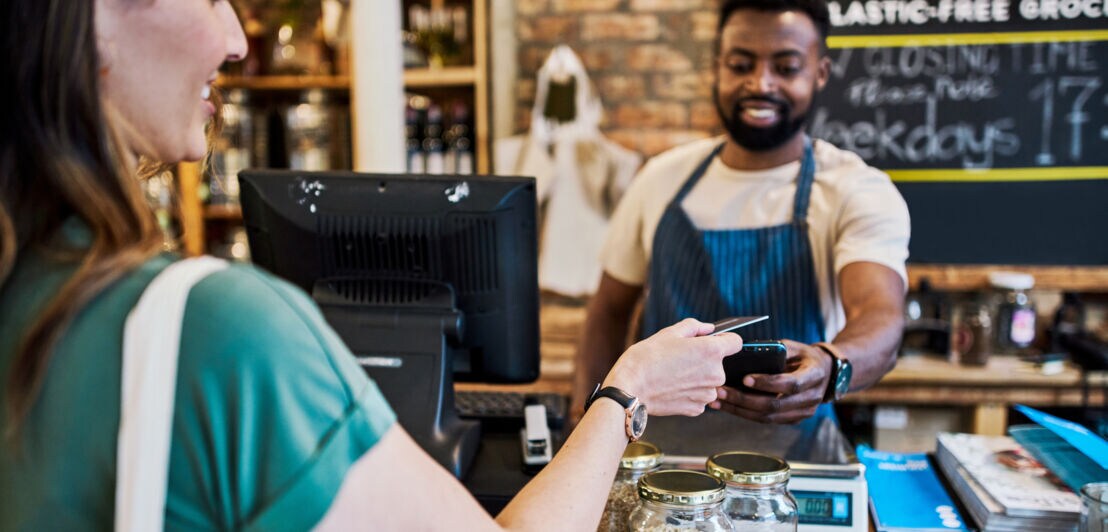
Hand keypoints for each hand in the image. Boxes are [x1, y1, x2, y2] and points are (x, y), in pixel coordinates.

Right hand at [602, 318, 741, 416]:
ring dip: (697, 378)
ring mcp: (707, 394)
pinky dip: (689, 392)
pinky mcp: (697, 409)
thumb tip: (708, 329)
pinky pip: (699, 396)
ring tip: (673, 374)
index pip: (736, 342)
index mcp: (712, 351)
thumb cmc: (647, 358)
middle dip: (704, 360)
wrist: (630, 389)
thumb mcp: (669, 333)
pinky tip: (672, 387)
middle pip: (719, 363)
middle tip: (680, 358)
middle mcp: (716, 374)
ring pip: (709, 381)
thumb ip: (695, 327)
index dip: (724, 339)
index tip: (711, 341)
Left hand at [709, 339, 831, 423]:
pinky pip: (767, 420)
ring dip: (740, 411)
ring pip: (768, 418)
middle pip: (775, 405)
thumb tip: (744, 352)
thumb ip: (775, 350)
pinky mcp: (792, 419)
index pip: (791, 384)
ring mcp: (803, 412)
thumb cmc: (804, 356)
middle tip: (721, 391)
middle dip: (744, 400)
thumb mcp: (794, 347)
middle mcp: (811, 398)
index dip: (768, 383)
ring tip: (718, 401)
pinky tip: (728, 407)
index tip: (745, 378)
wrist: (825, 373)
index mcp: (814, 376)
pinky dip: (745, 414)